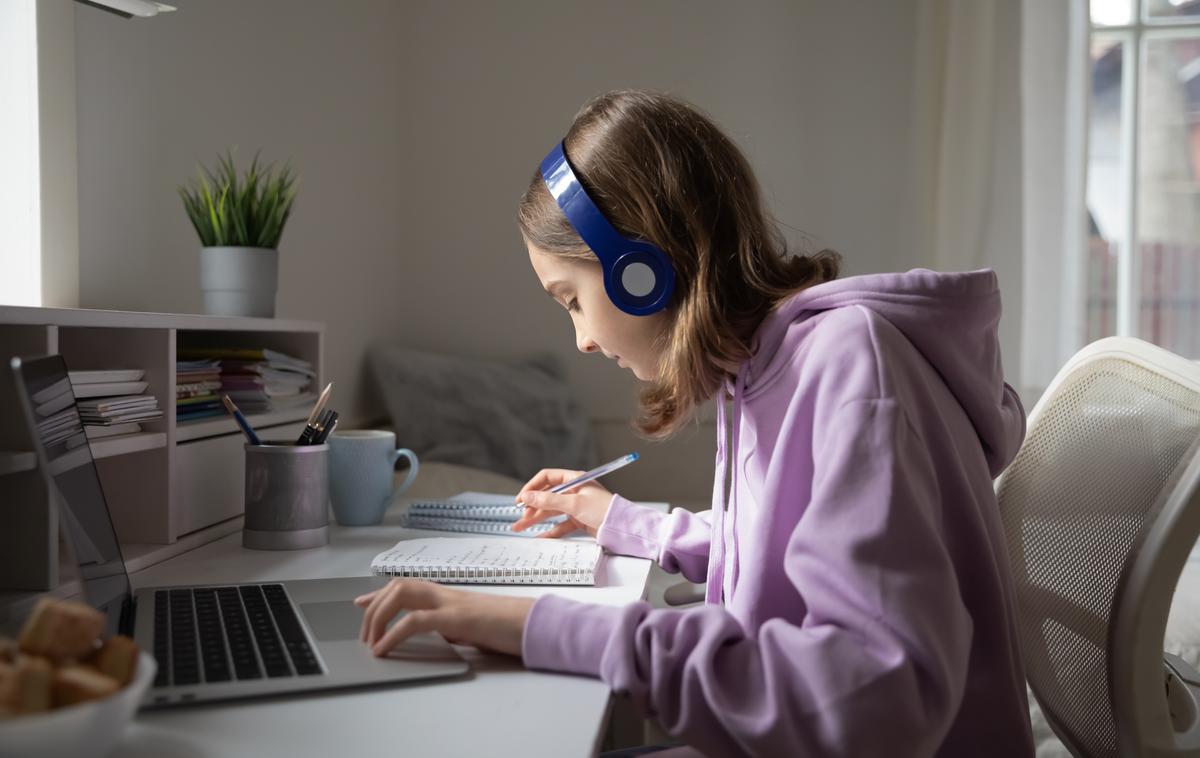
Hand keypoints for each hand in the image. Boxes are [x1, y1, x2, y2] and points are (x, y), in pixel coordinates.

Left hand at [355, 580, 534, 657]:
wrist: (534, 624)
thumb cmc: (508, 627)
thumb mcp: (472, 628)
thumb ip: (451, 626)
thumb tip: (436, 635)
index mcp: (449, 595)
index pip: (407, 586)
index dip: (380, 593)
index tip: (361, 602)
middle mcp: (446, 593)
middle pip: (398, 586)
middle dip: (374, 608)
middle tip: (364, 635)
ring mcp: (450, 602)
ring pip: (402, 594)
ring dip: (379, 617)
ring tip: (371, 641)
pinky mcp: (455, 617)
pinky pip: (414, 621)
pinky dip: (393, 634)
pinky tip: (384, 649)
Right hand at [511, 468, 613, 537]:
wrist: (622, 527)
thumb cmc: (604, 510)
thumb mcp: (574, 504)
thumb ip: (549, 501)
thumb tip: (528, 497)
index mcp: (574, 479)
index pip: (547, 478)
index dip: (532, 487)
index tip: (521, 499)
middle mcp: (574, 491)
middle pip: (547, 496)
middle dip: (532, 506)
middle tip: (520, 517)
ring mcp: (576, 505)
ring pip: (551, 511)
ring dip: (537, 519)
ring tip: (521, 527)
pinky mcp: (579, 519)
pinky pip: (560, 524)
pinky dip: (550, 530)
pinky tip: (540, 536)